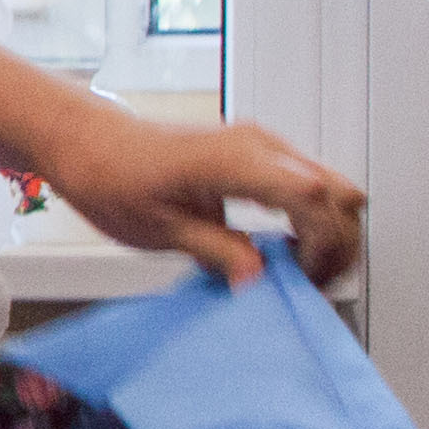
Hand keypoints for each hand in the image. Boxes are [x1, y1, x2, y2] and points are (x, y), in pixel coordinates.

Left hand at [43, 109, 365, 291]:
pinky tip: (289, 249)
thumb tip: (257, 281)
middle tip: (310, 284)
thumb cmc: (112, 178)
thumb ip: (215, 252)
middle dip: (338, 243)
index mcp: (233, 161)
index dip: (323, 244)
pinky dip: (313, 217)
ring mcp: (262, 145)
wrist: (90, 144)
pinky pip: (309, 183)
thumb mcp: (159, 229)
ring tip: (301, 272)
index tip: (304, 279)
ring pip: (331, 186)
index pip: (312, 196)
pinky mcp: (259, 153)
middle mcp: (258, 144)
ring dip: (330, 231)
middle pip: (337, 192)